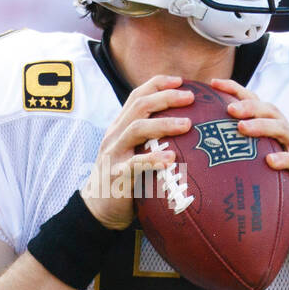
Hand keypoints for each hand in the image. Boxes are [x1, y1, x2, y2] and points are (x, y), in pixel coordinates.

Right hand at [81, 75, 193, 229]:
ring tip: (187, 125)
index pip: (137, 96)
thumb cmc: (124, 180)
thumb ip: (151, 140)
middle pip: (139, 106)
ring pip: (137, 129)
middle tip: (191, 97)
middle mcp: (115, 135)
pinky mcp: (116, 175)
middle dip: (166, 97)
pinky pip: (134, 164)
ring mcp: (114, 154)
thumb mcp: (134, 153)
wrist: (97, 209)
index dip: (158, 84)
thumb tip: (186, 130)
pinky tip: (171, 159)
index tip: (181, 80)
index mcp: (120, 127)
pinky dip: (153, 159)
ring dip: (163, 124)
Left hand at [210, 77, 288, 228]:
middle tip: (229, 109)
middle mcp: (285, 132)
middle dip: (249, 106)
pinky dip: (283, 158)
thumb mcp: (254, 159)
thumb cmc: (275, 179)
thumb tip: (199, 146)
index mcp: (271, 127)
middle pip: (269, 110)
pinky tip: (270, 160)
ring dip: (261, 126)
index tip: (214, 83)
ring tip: (242, 128)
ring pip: (282, 129)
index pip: (255, 101)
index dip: (236, 89)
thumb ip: (236, 149)